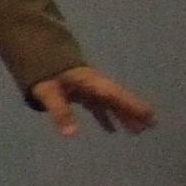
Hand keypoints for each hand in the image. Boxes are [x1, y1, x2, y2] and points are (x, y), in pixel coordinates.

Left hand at [31, 64, 154, 137]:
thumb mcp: (48, 92)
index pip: (114, 95)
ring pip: (110, 103)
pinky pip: (98, 105)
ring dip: (122, 116)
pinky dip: (105, 116)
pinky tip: (111, 130)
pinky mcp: (81, 91)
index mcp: (89, 82)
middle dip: (132, 112)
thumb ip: (60, 111)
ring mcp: (88, 87)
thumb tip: (72, 134)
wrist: (34, 51)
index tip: (149, 115)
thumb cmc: (44, 71)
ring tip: (137, 131)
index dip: (131, 105)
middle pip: (116, 99)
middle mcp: (93, 84)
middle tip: (150, 126)